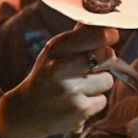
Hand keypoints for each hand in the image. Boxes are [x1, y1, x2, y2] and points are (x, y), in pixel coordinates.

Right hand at [0, 24, 117, 137]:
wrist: (26, 113)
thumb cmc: (46, 77)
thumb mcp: (54, 52)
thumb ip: (78, 37)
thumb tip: (105, 24)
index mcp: (56, 48)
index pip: (96, 35)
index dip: (109, 35)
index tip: (111, 36)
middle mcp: (61, 67)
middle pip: (108, 56)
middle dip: (105, 61)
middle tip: (91, 66)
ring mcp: (70, 90)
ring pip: (107, 80)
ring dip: (99, 84)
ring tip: (80, 87)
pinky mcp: (78, 110)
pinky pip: (102, 100)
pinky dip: (93, 103)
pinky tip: (76, 102)